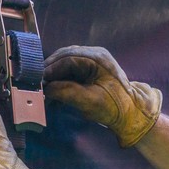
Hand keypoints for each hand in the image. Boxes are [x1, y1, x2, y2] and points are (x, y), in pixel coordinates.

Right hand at [42, 45, 162, 147]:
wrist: (132, 113)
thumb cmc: (113, 107)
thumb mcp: (88, 101)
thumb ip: (66, 92)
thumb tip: (45, 88)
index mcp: (97, 58)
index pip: (66, 58)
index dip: (49, 70)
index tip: (37, 82)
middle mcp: (94, 55)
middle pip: (64, 57)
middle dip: (49, 71)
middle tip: (37, 85)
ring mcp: (93, 61)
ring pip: (65, 63)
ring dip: (54, 76)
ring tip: (44, 90)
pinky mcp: (90, 70)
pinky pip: (70, 70)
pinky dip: (61, 79)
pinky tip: (53, 92)